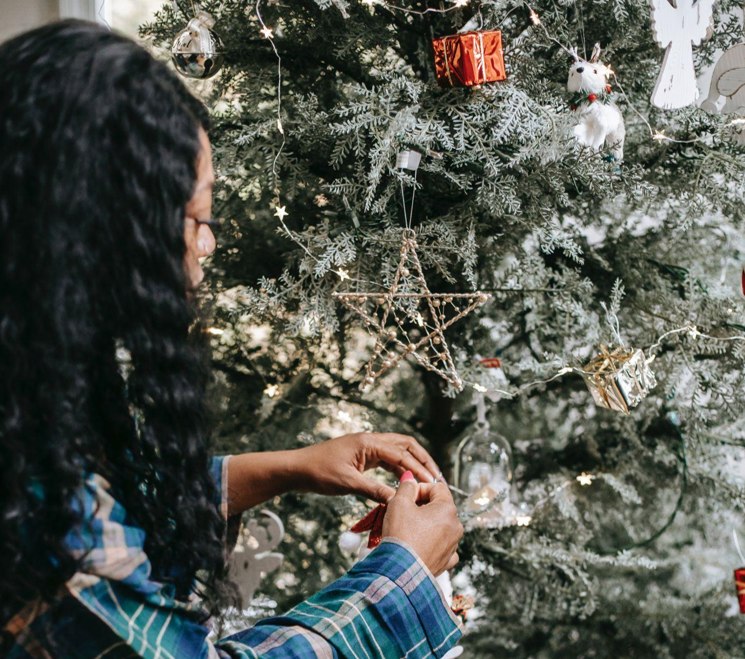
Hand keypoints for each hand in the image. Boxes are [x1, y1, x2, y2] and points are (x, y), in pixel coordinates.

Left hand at [293, 432, 440, 502]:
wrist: (297, 469)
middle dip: (423, 460)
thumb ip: (374, 491)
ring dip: (413, 464)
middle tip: (437, 478)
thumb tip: (398, 500)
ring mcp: (367, 447)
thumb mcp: (348, 484)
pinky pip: (388, 460)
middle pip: (406, 445)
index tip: (432, 483)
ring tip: (427, 480)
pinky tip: (406, 482)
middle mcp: (371, 441)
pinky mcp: (363, 457)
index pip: (401, 453)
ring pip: (398, 451)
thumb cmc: (318, 473)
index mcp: (368, 442)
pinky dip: (400, 469)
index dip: (419, 469)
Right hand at [382, 474, 462, 576]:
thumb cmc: (400, 534)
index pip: (438, 487)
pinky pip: (442, 546)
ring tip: (407, 529)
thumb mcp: (399, 503)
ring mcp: (453, 545)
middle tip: (404, 511)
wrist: (400, 571)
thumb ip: (407, 486)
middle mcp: (456, 526)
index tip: (407, 495)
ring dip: (426, 524)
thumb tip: (410, 478)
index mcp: (448, 509)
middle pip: (440, 507)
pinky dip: (432, 543)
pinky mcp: (447, 561)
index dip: (420, 488)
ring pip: (440, 527)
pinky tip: (419, 544)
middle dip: (422, 506)